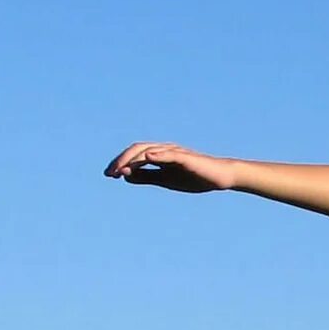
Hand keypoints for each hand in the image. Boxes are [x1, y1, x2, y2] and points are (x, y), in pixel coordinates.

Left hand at [104, 142, 236, 192]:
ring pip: (149, 151)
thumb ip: (147, 177)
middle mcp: (164, 149)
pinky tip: (147, 159)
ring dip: (133, 160)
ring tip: (122, 170)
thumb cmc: (194, 177)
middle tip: (110, 174)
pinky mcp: (186, 157)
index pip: (134, 155)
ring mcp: (175, 152)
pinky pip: (170, 154)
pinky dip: (158, 155)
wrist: (219, 177)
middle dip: (122, 160)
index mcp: (159, 155)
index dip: (120, 162)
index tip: (108, 175)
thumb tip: (126, 176)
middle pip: (138, 149)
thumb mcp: (166, 180)